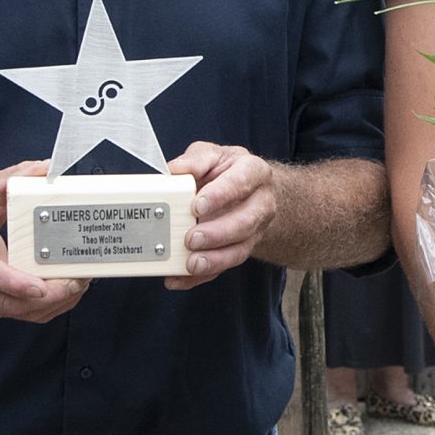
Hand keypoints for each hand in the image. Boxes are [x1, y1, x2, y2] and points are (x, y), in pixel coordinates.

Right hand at [0, 163, 86, 322]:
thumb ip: (11, 178)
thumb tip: (43, 168)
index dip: (14, 283)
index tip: (38, 287)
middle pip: (10, 302)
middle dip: (48, 296)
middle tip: (76, 281)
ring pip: (20, 312)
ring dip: (53, 304)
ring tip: (78, 284)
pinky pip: (23, 314)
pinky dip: (48, 307)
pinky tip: (66, 293)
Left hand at [167, 142, 274, 290]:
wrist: (251, 192)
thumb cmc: (228, 172)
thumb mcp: (213, 156)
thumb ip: (195, 160)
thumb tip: (174, 170)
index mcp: (253, 172)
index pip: (241, 183)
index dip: (220, 195)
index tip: (198, 205)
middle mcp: (260, 203)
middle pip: (244, 222)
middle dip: (217, 234)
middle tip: (192, 238)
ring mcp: (253, 231)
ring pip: (239, 250)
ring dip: (214, 260)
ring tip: (191, 264)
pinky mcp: (241, 250)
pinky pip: (223, 267)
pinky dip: (201, 276)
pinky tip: (180, 278)